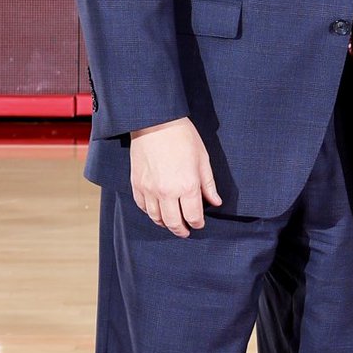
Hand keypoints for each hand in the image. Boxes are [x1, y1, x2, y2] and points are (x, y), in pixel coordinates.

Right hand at [130, 116, 222, 237]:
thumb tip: (216, 201)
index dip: (198, 223)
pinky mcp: (137, 185)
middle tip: (185, 231)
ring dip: (165, 223)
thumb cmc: (183, 137)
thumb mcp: (203, 158)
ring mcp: (150, 190)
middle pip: (173, 223)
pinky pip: (143, 207)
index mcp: (187, 186)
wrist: (156, 122)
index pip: (193, 216)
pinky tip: (156, 210)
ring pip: (156, 218)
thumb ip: (208, 184)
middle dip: (181, 230)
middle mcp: (167, 192)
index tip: (199, 224)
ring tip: (171, 222)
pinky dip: (150, 212)